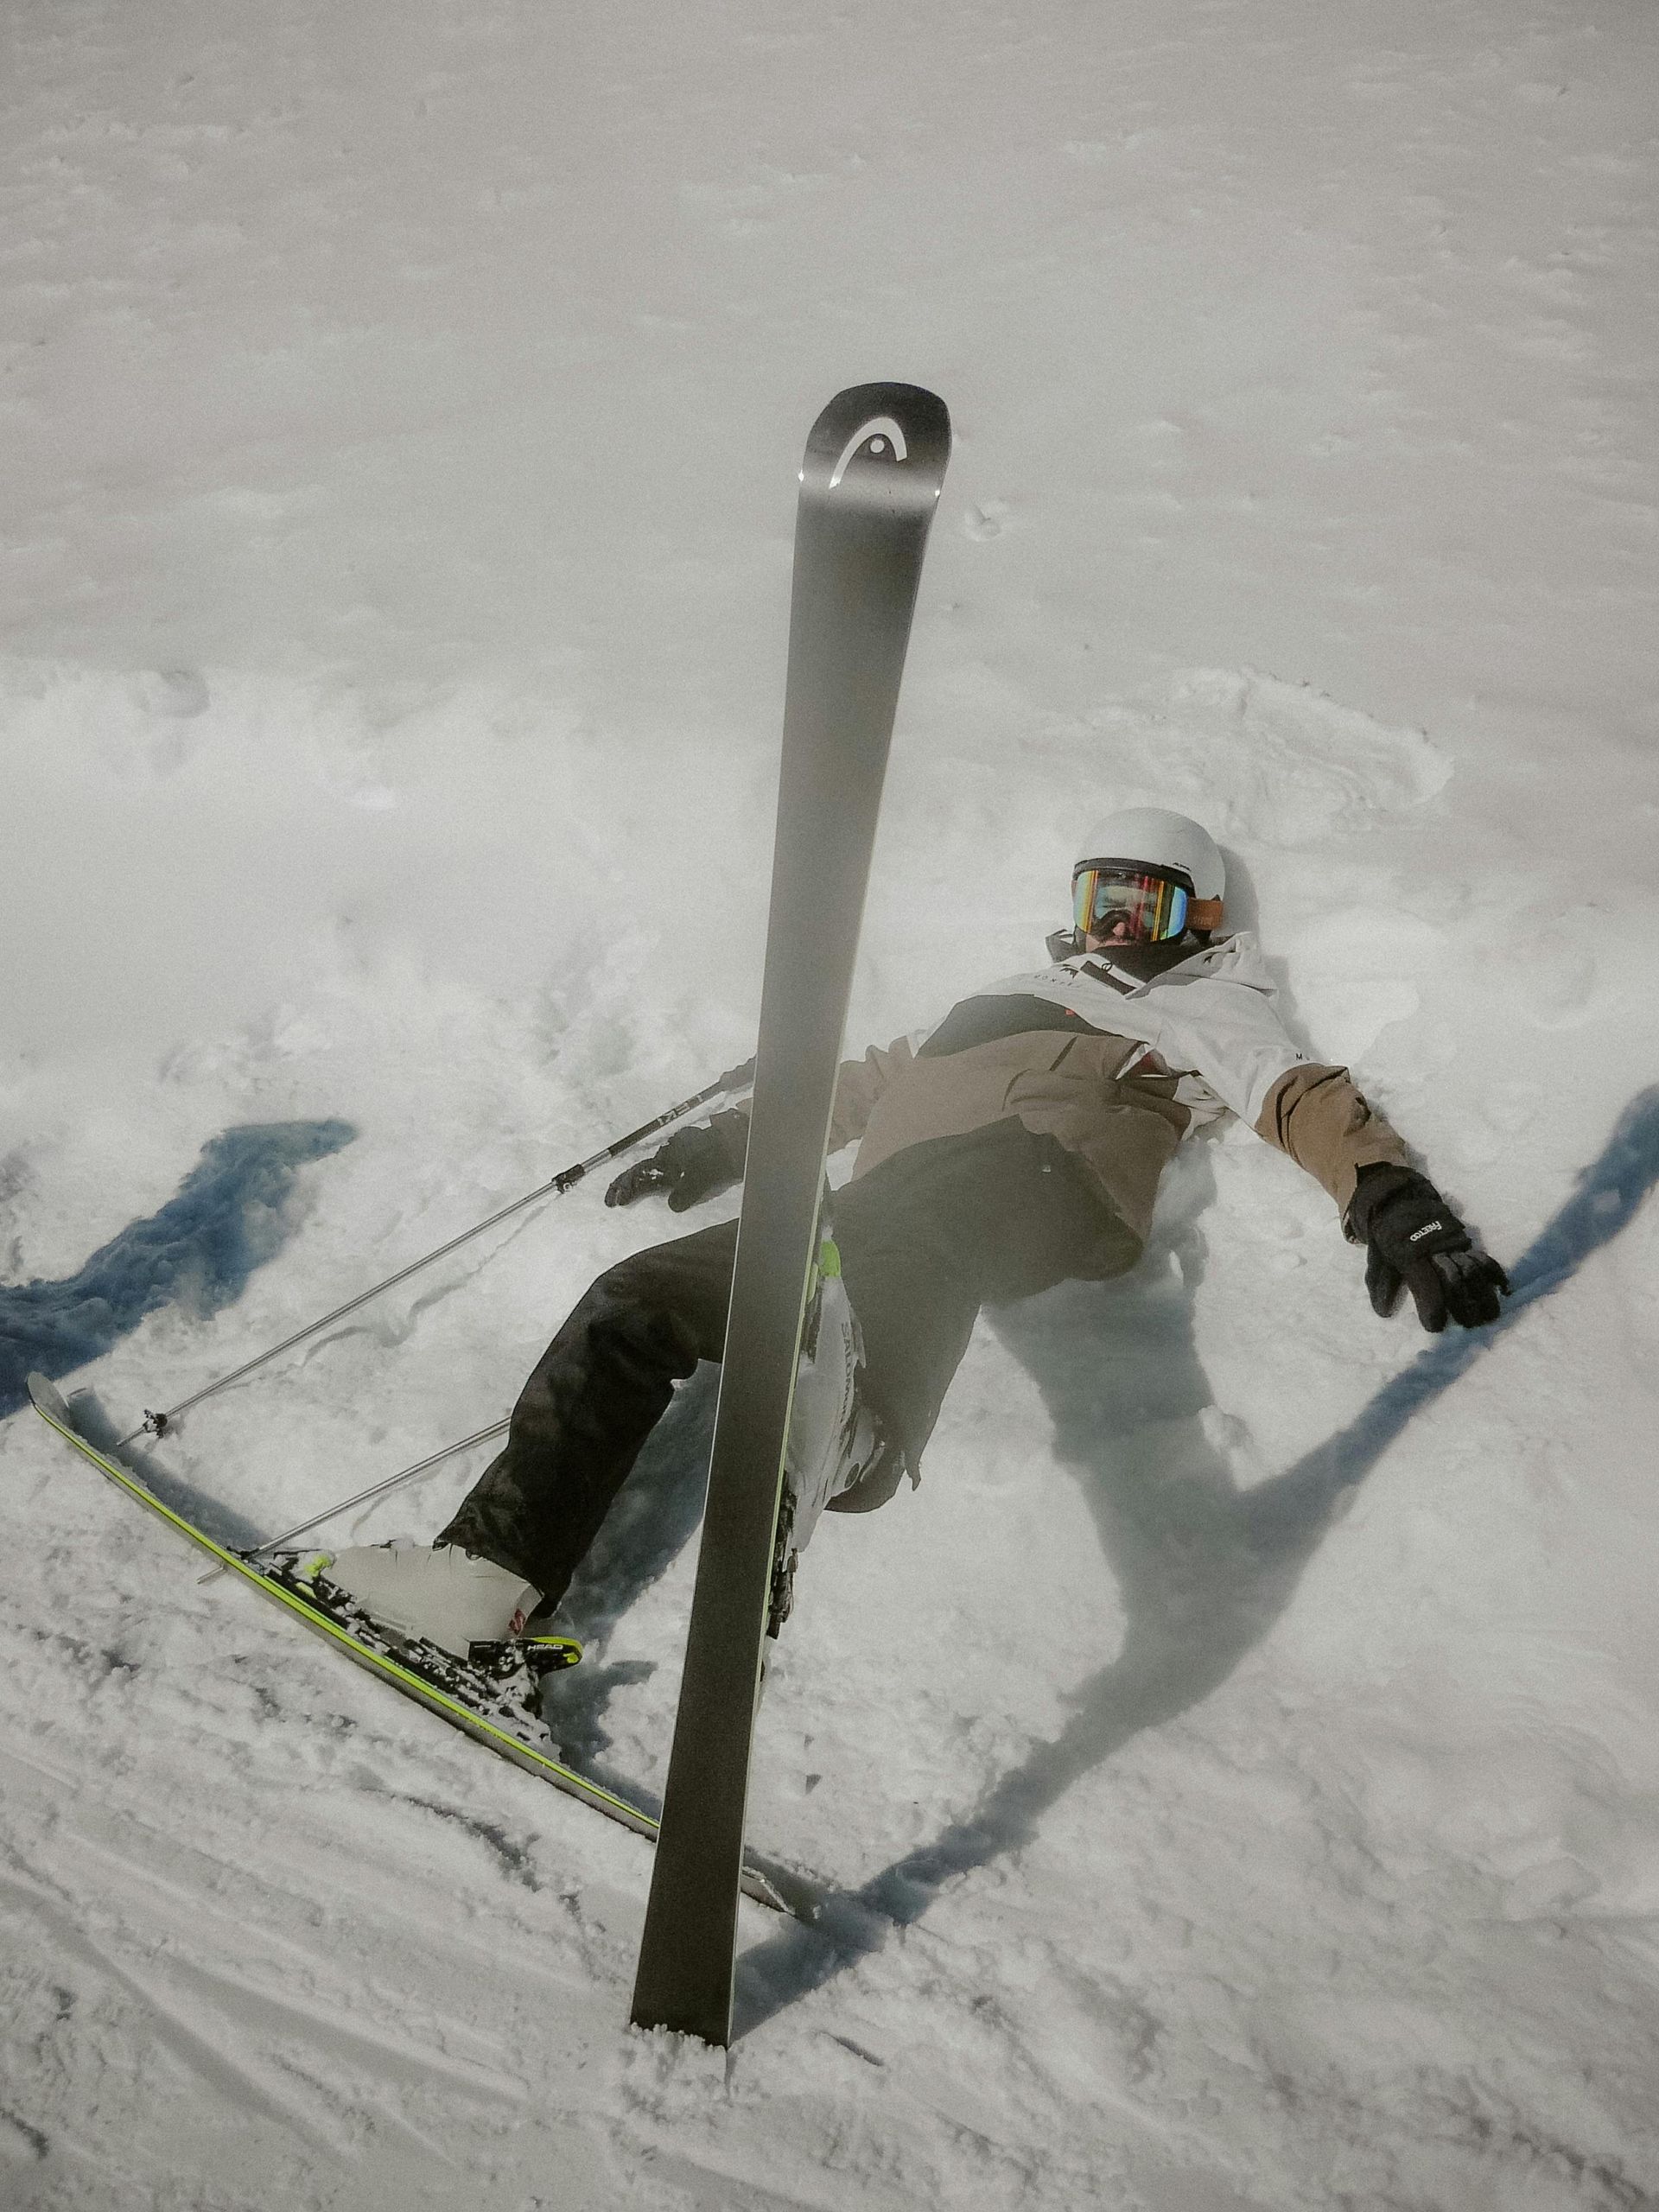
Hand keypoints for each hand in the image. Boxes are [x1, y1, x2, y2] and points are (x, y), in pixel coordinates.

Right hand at [603, 1111, 748, 1213]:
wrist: (742, 1140)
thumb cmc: (721, 1156)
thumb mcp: (704, 1174)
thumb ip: (687, 1191)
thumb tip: (672, 1206)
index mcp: (669, 1155)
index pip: (640, 1173)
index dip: (626, 1187)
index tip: (615, 1202)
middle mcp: (670, 1152)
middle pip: (641, 1170)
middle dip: (625, 1185)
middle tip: (612, 1200)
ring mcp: (679, 1155)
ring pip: (652, 1170)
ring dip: (637, 1183)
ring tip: (623, 1196)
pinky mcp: (689, 1159)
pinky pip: (665, 1170)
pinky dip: (654, 1180)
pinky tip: (653, 1187)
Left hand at [1348, 1165, 1509, 1331]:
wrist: (1400, 1199)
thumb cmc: (1387, 1234)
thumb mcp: (1377, 1256)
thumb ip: (1381, 1284)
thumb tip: (1383, 1312)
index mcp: (1410, 1257)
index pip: (1426, 1288)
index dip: (1432, 1309)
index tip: (1436, 1326)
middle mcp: (1435, 1252)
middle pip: (1455, 1283)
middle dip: (1464, 1307)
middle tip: (1469, 1324)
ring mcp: (1452, 1245)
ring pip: (1472, 1272)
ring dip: (1484, 1295)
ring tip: (1490, 1315)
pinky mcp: (1463, 1240)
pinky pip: (1482, 1257)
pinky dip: (1494, 1272)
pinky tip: (1502, 1287)